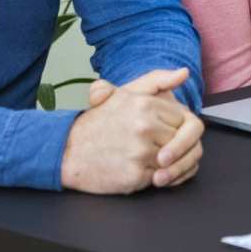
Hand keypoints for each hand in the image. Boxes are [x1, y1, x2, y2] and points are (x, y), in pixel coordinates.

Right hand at [63, 68, 203, 192]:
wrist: (66, 151)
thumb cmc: (98, 122)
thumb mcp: (124, 93)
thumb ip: (157, 80)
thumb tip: (184, 72)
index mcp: (146, 104)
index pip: (182, 119)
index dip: (174, 128)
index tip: (161, 133)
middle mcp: (145, 126)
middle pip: (179, 141)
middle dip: (169, 147)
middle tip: (149, 148)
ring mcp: (140, 152)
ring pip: (171, 161)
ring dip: (161, 164)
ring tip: (139, 158)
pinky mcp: (134, 176)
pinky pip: (158, 179)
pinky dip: (150, 177)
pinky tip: (133, 169)